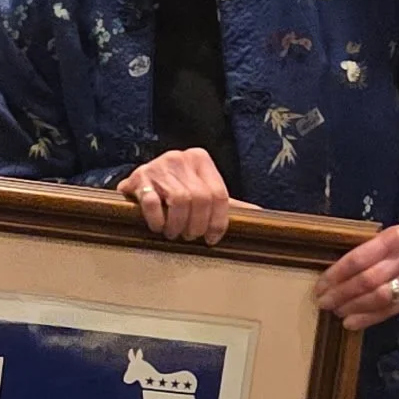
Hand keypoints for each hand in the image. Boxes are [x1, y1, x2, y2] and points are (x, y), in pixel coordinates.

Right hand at [117, 148, 234, 243]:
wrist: (138, 183)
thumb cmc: (173, 190)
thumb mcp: (201, 191)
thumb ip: (226, 203)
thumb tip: (260, 213)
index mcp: (201, 159)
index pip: (219, 194)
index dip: (218, 222)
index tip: (211, 239)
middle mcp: (181, 158)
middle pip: (201, 198)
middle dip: (197, 225)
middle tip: (189, 236)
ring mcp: (159, 166)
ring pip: (180, 201)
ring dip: (178, 225)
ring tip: (174, 233)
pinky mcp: (139, 177)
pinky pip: (153, 203)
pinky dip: (158, 220)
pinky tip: (158, 226)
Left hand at [315, 223, 398, 329]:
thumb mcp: (387, 235)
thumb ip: (366, 251)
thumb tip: (333, 275)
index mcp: (392, 239)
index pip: (358, 260)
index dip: (335, 275)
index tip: (320, 286)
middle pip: (367, 281)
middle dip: (341, 294)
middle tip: (323, 302)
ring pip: (378, 298)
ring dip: (353, 307)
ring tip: (336, 311)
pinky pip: (390, 310)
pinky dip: (368, 318)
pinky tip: (351, 322)